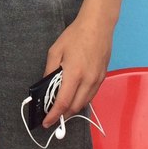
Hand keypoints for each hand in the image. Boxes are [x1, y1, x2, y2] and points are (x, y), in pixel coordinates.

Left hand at [40, 12, 113, 127]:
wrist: (98, 25)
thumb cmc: (74, 36)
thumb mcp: (55, 51)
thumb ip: (49, 71)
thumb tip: (45, 87)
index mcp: (74, 74)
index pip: (63, 103)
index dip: (54, 115)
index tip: (46, 123)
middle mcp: (88, 81)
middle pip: (75, 107)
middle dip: (63, 116)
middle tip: (52, 117)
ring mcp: (97, 80)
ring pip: (85, 103)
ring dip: (73, 109)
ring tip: (61, 109)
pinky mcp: (103, 77)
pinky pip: (91, 95)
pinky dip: (81, 100)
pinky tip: (74, 97)